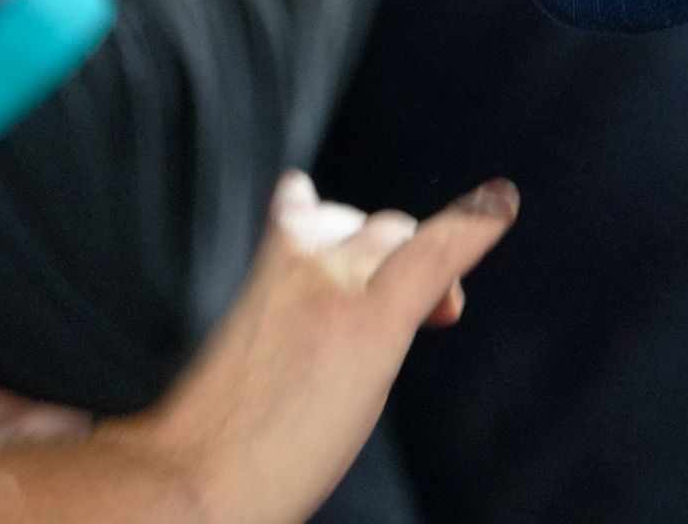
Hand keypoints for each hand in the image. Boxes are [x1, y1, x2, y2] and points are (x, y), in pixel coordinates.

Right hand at [85, 173, 516, 523]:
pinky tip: (501, 204)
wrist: (185, 484)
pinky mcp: (369, 320)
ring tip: (436, 311)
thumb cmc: (200, 443)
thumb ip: (269, 317)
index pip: (306, 210)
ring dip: (418, 266)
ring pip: (398, 237)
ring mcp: (334, 285)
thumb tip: (292, 326)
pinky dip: (477, 224)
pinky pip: (438, 253)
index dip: (329, 221)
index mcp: (257, 267)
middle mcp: (298, 261)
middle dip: (385, 257)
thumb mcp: (225, 357)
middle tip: (389, 316)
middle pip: (367, 227)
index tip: (331, 242)